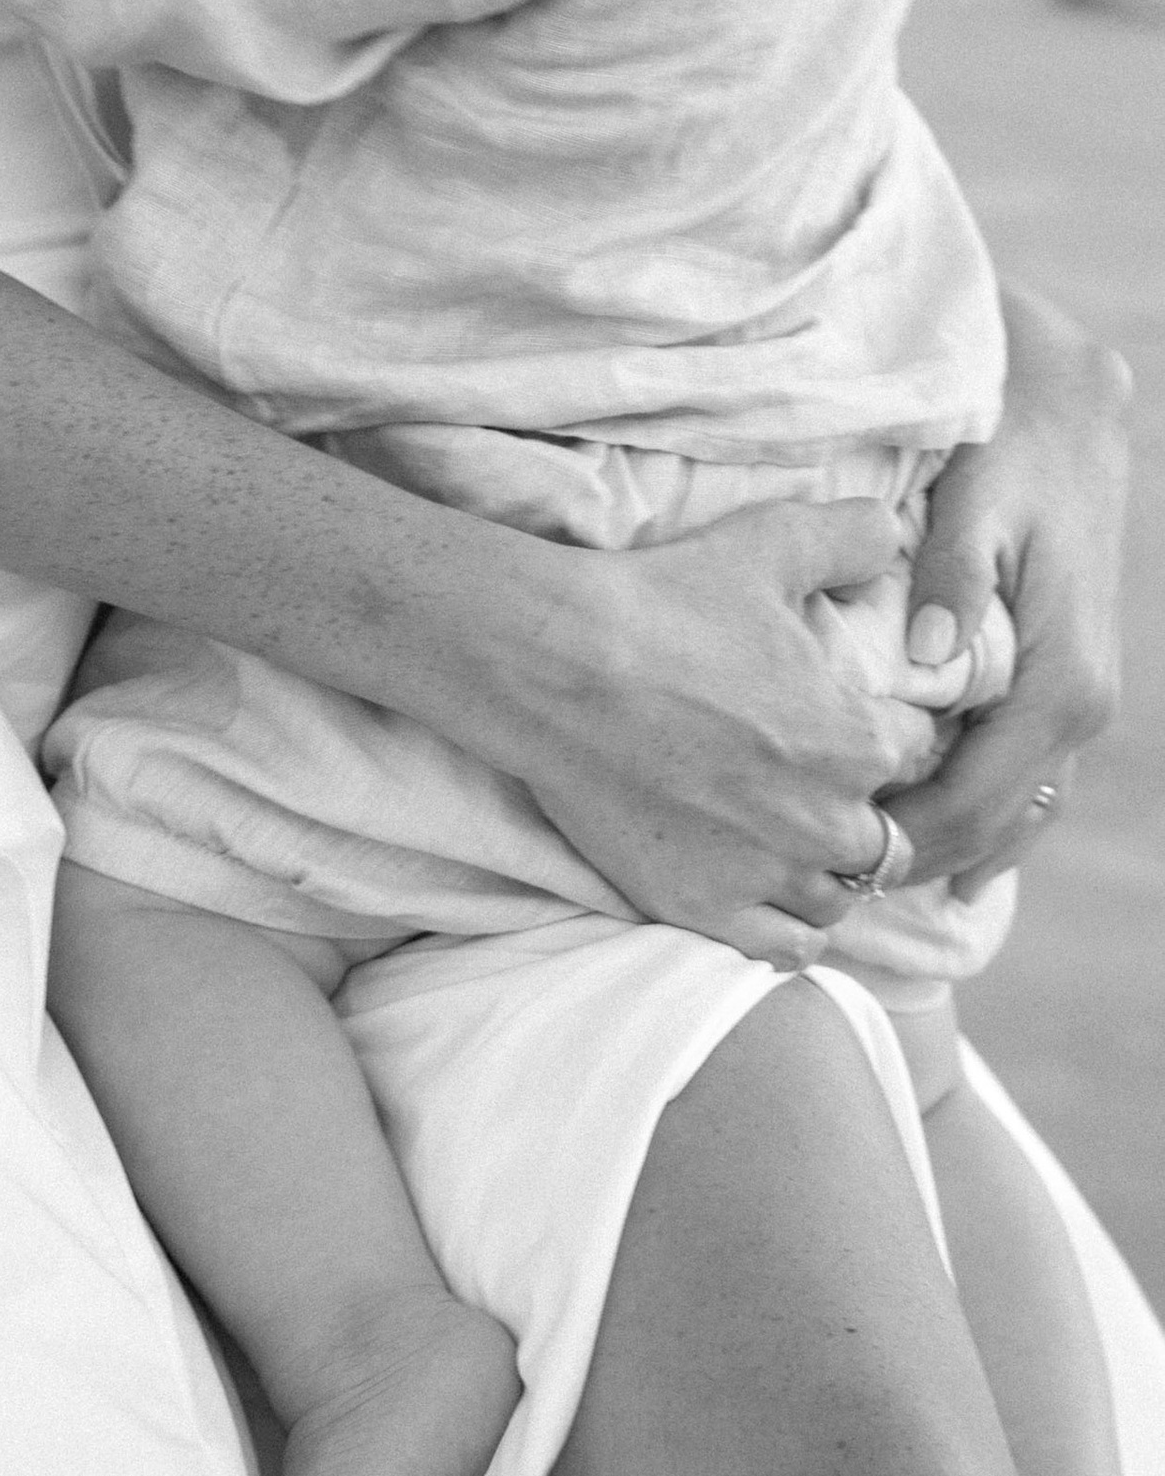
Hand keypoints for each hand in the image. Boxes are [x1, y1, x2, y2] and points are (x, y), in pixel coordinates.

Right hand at [511, 500, 945, 969]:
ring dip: (825, 867)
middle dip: (863, 806)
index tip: (851, 714)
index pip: (920, 750)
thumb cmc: (664, 600)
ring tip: (785, 831)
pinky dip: (783, 922)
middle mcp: (828, 821)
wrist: (555, 663)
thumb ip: (853, 535)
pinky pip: (784, 947)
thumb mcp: (770, 543)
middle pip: (889, 834)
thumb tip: (892, 529)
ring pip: (839, 895)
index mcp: (860, 741)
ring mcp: (765, 873)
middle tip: (811, 774)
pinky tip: (758, 882)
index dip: (889, 727)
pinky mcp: (703, 907)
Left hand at [889, 283, 1129, 896]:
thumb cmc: (1010, 452)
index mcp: (1058, 678)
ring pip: (1019, 809)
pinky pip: (1028, 778)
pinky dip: (988, 818)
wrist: (1070, 414)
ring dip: (954, 847)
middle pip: (996, 820)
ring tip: (872, 887)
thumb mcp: (974, 502)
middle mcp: (1079, 706)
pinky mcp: (1066, 687)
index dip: (909, 838)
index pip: (977, 794)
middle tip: (832, 893)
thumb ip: (949, 579)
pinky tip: (945, 853)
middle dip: (921, 860)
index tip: (835, 866)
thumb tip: (926, 660)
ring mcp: (1080, 702)